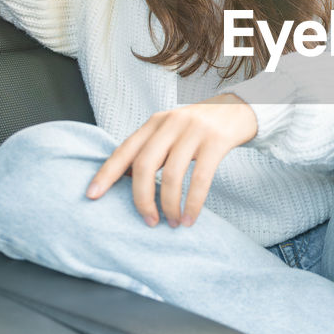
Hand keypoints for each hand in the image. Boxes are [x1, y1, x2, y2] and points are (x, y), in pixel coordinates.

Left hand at [85, 94, 257, 227]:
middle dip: (142, 199)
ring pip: (172, 174)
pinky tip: (190, 218)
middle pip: (144, 165)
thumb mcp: (173, 131)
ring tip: (173, 223)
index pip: (125, 149)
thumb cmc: (201, 129)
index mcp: (155, 122)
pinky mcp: (216, 141)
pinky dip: (192, 203)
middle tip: (149, 221)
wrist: (241, 110)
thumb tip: (127, 180)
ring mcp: (194, 131)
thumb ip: (152, 149)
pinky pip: (200, 178)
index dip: (107, 173)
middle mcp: (171, 123)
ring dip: (170, 205)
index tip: (92, 196)